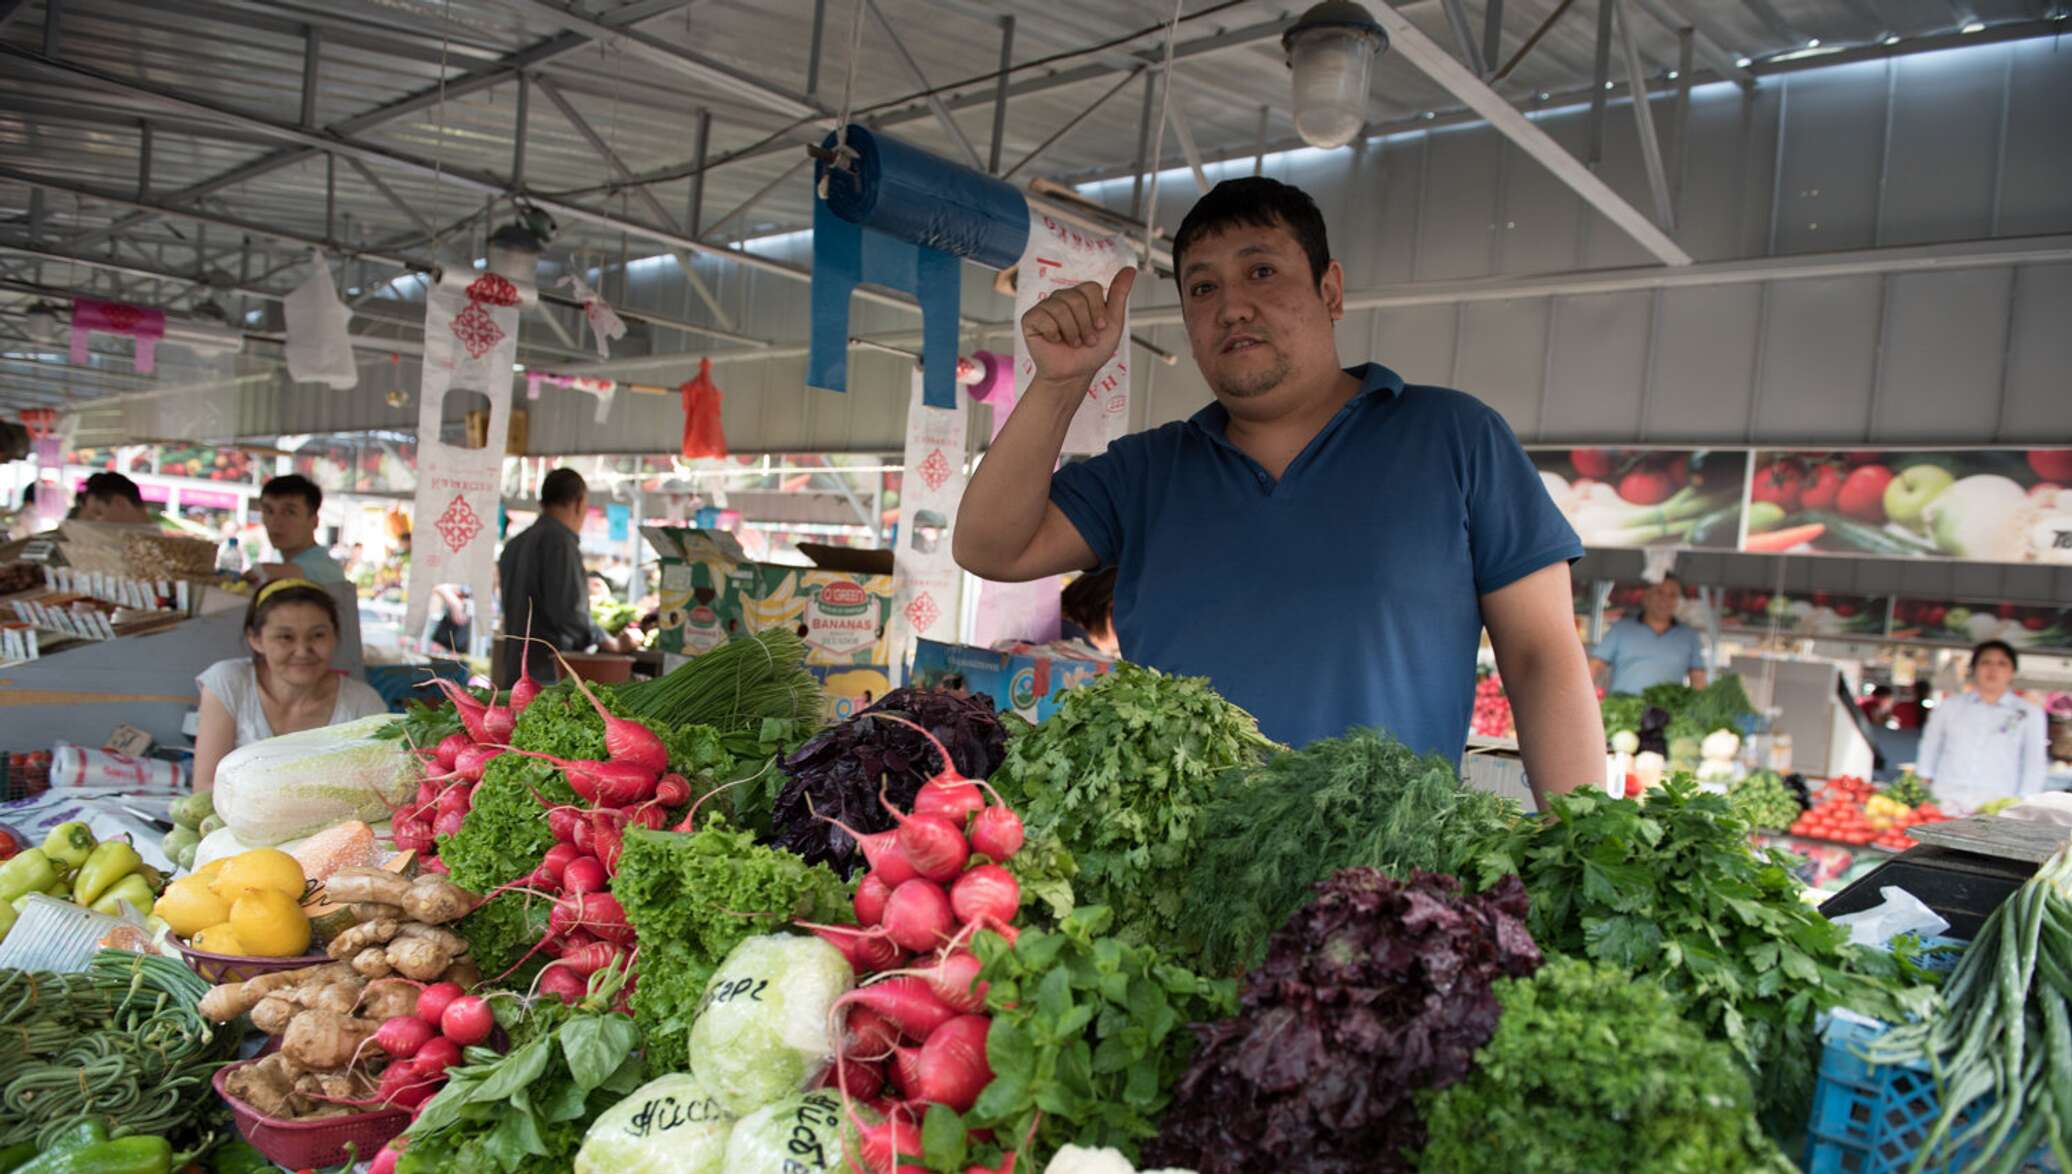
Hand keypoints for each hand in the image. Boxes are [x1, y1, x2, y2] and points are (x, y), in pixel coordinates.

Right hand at [1020, 267, 1135, 393]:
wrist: (1074, 375)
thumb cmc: (1091, 352)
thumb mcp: (1113, 323)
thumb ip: (1119, 295)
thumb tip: (1129, 270)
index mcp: (1081, 296)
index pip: (1091, 288)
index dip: (1097, 310)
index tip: (1100, 328)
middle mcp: (1062, 298)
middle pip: (1076, 298)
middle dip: (1085, 325)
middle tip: (1086, 340)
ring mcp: (1045, 307)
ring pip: (1061, 308)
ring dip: (1072, 332)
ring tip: (1073, 343)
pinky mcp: (1030, 319)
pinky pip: (1043, 317)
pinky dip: (1053, 334)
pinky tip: (1054, 341)